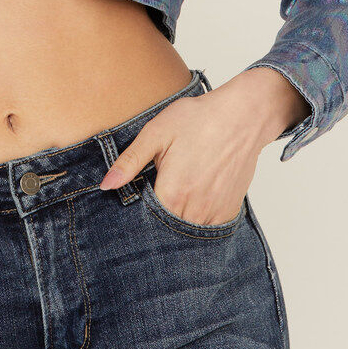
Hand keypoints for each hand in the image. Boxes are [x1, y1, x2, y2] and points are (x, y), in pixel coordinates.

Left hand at [97, 69, 308, 223]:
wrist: (242, 116)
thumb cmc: (197, 119)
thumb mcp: (156, 133)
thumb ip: (130, 162)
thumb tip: (105, 185)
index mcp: (172, 192)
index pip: (146, 220)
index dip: (137, 214)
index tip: (137, 199)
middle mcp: (194, 209)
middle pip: (166, 230)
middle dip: (156, 221)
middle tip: (157, 194)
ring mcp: (214, 212)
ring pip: (188, 232)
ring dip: (177, 222)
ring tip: (175, 197)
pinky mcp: (230, 210)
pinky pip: (208, 228)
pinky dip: (197, 220)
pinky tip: (192, 201)